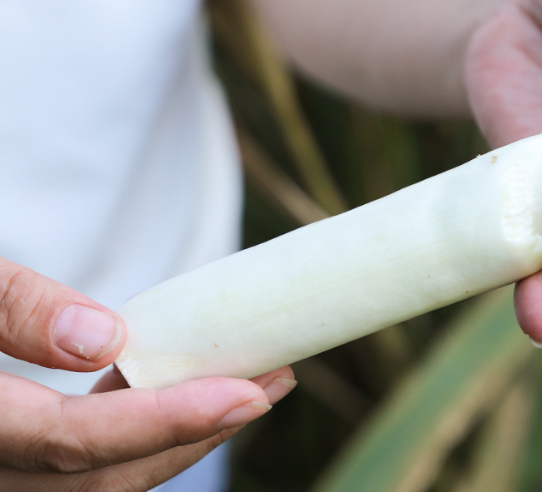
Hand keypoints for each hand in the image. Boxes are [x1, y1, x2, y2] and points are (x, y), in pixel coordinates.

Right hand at [0, 258, 295, 490]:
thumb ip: (16, 309)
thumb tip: (106, 339)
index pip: (72, 440)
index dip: (167, 421)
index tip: (247, 395)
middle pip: (103, 473)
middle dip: (199, 431)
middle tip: (273, 381)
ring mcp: (3, 467)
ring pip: (98, 473)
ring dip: (179, 431)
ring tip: (251, 382)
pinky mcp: (13, 451)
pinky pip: (80, 453)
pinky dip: (138, 424)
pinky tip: (182, 384)